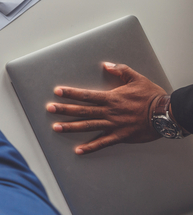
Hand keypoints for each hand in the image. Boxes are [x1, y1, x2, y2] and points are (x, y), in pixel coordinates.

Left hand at [46, 62, 163, 154]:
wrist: (166, 114)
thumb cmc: (152, 96)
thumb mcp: (137, 78)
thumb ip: (120, 70)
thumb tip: (106, 65)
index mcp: (111, 98)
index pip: (86, 95)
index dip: (71, 93)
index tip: (57, 92)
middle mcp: (109, 112)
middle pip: (82, 111)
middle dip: (64, 109)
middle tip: (49, 109)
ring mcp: (113, 125)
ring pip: (88, 126)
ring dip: (71, 127)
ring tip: (56, 127)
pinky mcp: (120, 136)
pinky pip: (102, 142)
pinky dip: (90, 147)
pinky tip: (78, 150)